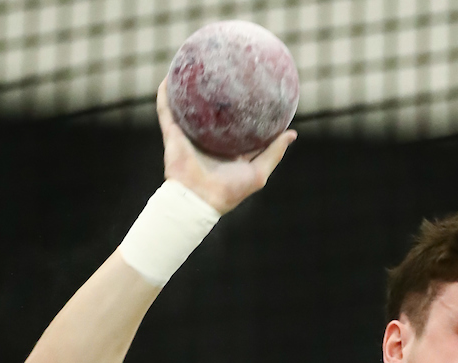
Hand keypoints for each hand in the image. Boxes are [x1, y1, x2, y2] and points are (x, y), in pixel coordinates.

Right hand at [157, 80, 296, 213]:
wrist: (199, 200)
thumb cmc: (229, 191)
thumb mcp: (259, 173)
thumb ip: (274, 153)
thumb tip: (293, 133)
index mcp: (227, 150)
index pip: (236, 126)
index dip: (243, 109)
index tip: (252, 90)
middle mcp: (207, 141)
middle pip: (212, 113)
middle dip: (215, 93)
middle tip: (224, 69)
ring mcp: (189, 137)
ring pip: (187, 108)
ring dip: (186, 89)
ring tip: (192, 67)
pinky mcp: (173, 135)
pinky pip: (166, 111)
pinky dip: (164, 95)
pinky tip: (167, 76)